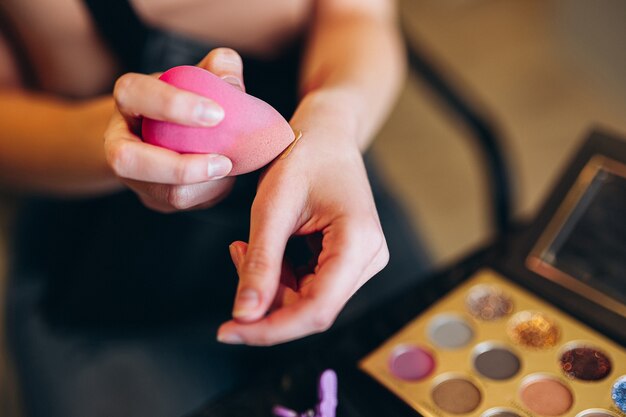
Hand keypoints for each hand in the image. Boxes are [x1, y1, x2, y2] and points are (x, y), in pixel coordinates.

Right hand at [104, 48, 245, 211]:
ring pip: (163, 192)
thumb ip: (219, 68)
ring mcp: (133, 174)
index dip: (173, 105)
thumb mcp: (200, 75)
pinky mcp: (152, 197)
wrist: (169, 130)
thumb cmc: (188, 97)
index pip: (135, 94)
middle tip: (225, 162)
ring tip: (231, 168)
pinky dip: (210, 194)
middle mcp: (119, 138)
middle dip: (179, 167)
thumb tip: (231, 80)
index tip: (217, 114)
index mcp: (129, 98)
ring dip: (205, 185)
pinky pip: (182, 203)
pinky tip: (225, 178)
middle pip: (126, 160)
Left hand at [217, 94, 389, 344]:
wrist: (325, 133)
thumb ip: (260, 263)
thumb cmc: (302, 156)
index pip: (317, 309)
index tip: (228, 331)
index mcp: (359, 241)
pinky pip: (310, 286)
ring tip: (245, 247)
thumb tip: (244, 315)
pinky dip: (280, 276)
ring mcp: (361, 260)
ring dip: (270, 286)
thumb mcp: (272, 207)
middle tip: (235, 259)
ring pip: (308, 300)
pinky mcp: (348, 260)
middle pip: (311, 308)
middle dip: (265, 300)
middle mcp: (369, 257)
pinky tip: (265, 248)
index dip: (270, 328)